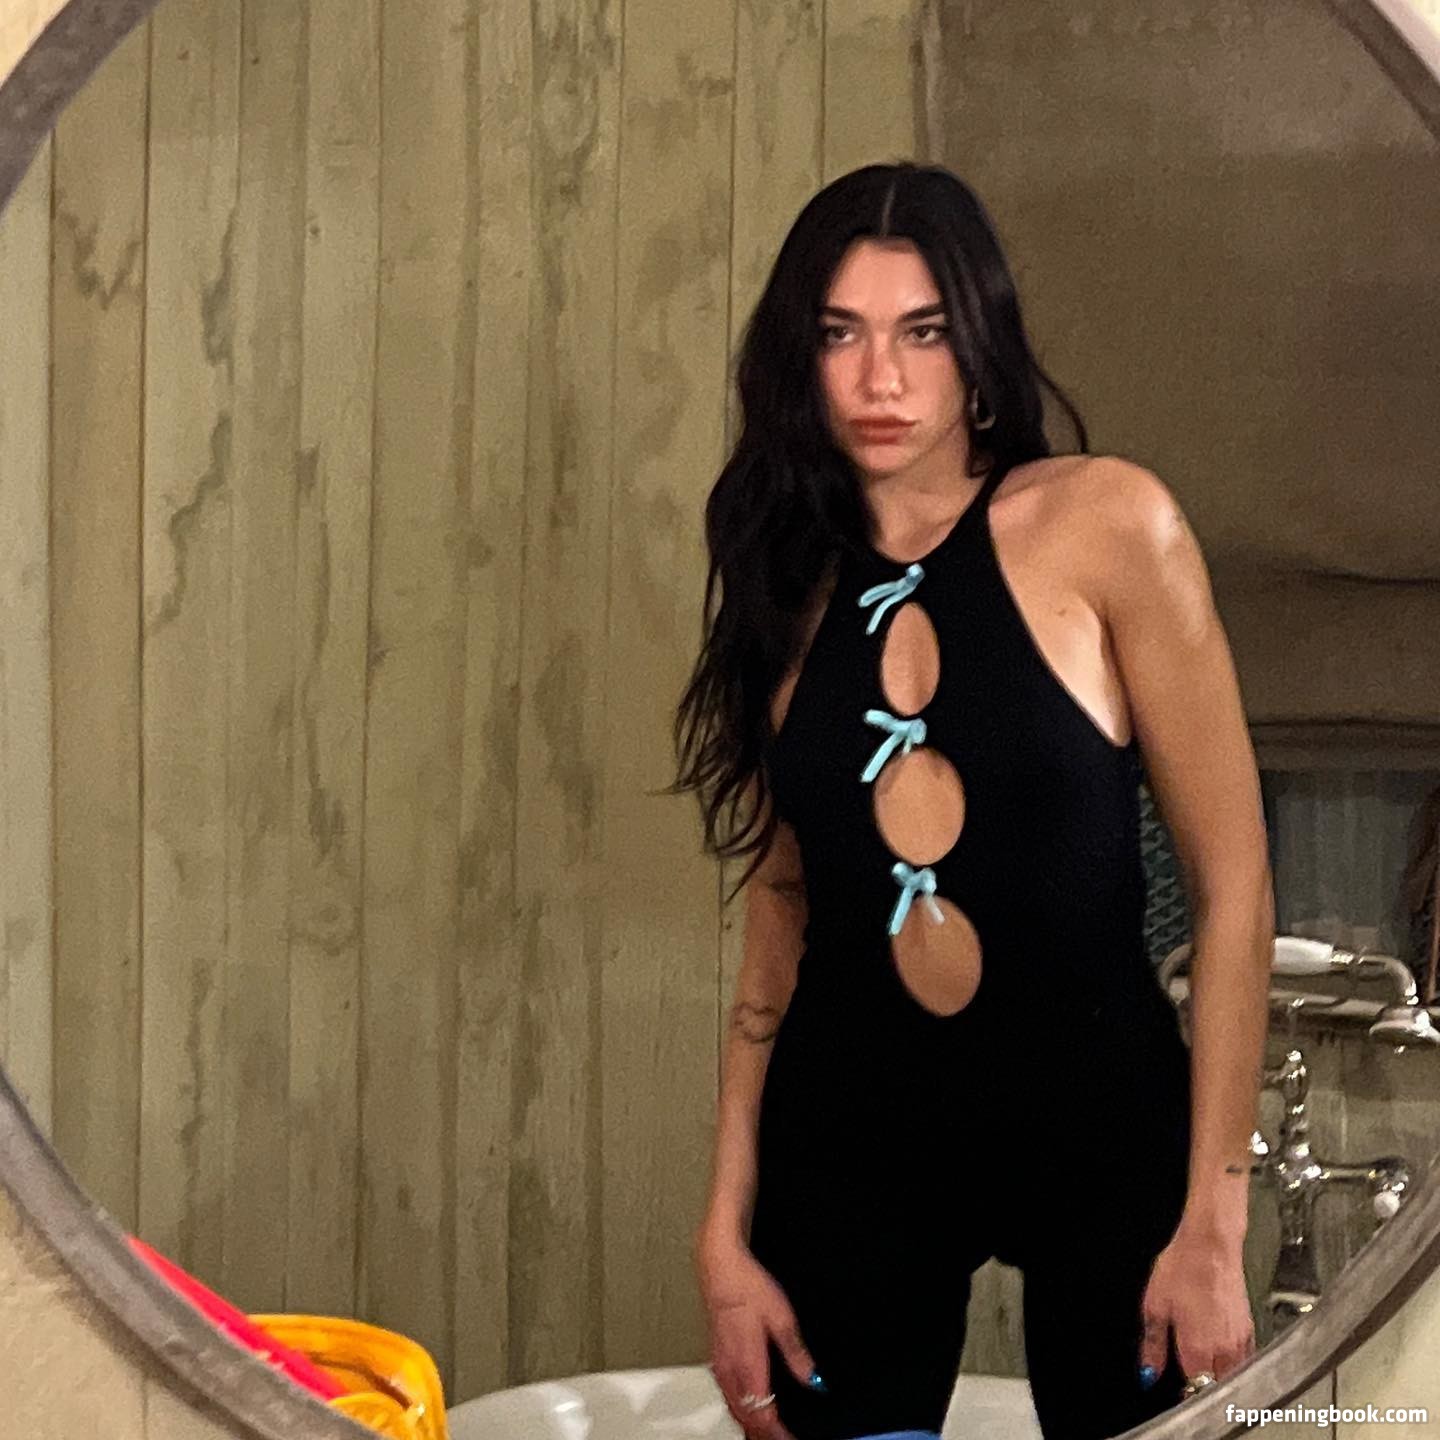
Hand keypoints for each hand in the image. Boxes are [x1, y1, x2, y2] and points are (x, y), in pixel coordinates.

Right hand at [694, 1228, 818, 1438]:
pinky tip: (745, 1407)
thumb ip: (796, 1353)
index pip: (763, 1414)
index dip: (778, 1433)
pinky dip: (738, 1410)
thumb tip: (813, 1381)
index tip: (793, 1439)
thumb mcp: (782, 1317)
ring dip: (749, 1425)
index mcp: (749, 1365)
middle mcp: (732, 1371)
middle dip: (764, 1434)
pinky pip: (726, 1395)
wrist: (720, 1267)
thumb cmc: (749, 1287)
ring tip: (766, 1433)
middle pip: (746, 1417)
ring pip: (733, 1408)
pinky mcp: (717, 1355)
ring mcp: (721, 1364)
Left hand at [1139, 1222, 1254, 1389]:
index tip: (1179, 1392)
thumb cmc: (1182, 1269)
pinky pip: (1246, 1360)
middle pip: (1219, 1386)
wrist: (1210, 1244)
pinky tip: (1221, 1354)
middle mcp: (1224, 1349)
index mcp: (1198, 1347)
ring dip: (1221, 1378)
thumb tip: (1149, 1374)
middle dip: (1206, 1389)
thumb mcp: (1155, 1306)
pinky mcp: (1250, 1328)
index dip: (1187, 1394)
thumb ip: (1153, 1345)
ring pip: (1235, 1376)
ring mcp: (1241, 1340)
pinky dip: (1234, 1365)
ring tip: (1205, 1368)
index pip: (1196, 1389)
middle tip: (1191, 1381)